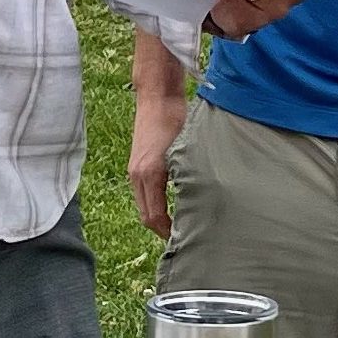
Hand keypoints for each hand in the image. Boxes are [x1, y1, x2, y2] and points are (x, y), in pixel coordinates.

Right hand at [129, 91, 187, 239]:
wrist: (157, 96)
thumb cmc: (175, 118)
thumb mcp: (186, 149)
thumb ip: (190, 176)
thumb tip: (201, 203)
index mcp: (149, 174)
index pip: (154, 218)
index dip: (168, 233)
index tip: (185, 241)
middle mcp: (137, 174)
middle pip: (146, 216)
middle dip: (163, 230)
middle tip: (186, 238)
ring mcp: (135, 169)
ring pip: (144, 205)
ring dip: (159, 217)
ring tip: (181, 225)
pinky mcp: (138, 163)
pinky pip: (143, 193)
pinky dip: (155, 203)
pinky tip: (173, 203)